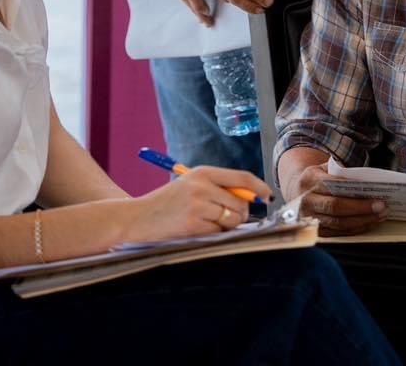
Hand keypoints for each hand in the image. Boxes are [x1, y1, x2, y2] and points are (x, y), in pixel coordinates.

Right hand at [123, 166, 271, 241]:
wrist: (138, 217)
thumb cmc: (167, 203)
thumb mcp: (191, 186)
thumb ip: (218, 189)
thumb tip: (251, 201)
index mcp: (203, 172)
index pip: (242, 178)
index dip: (259, 188)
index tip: (267, 196)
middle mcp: (202, 186)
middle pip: (241, 203)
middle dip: (240, 215)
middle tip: (224, 218)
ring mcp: (198, 205)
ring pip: (232, 219)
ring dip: (225, 226)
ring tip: (205, 222)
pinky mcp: (193, 224)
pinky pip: (217, 232)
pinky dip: (212, 234)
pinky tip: (195, 229)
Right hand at [289, 163, 386, 236]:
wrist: (297, 191)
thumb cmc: (318, 178)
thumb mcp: (326, 168)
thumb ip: (342, 172)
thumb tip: (369, 182)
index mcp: (309, 179)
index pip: (333, 187)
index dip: (353, 192)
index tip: (375, 195)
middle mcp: (306, 200)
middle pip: (336, 207)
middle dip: (362, 209)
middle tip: (382, 208)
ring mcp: (309, 218)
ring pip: (338, 223)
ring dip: (362, 221)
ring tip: (380, 216)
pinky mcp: (315, 230)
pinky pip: (337, 233)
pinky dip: (355, 229)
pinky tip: (368, 223)